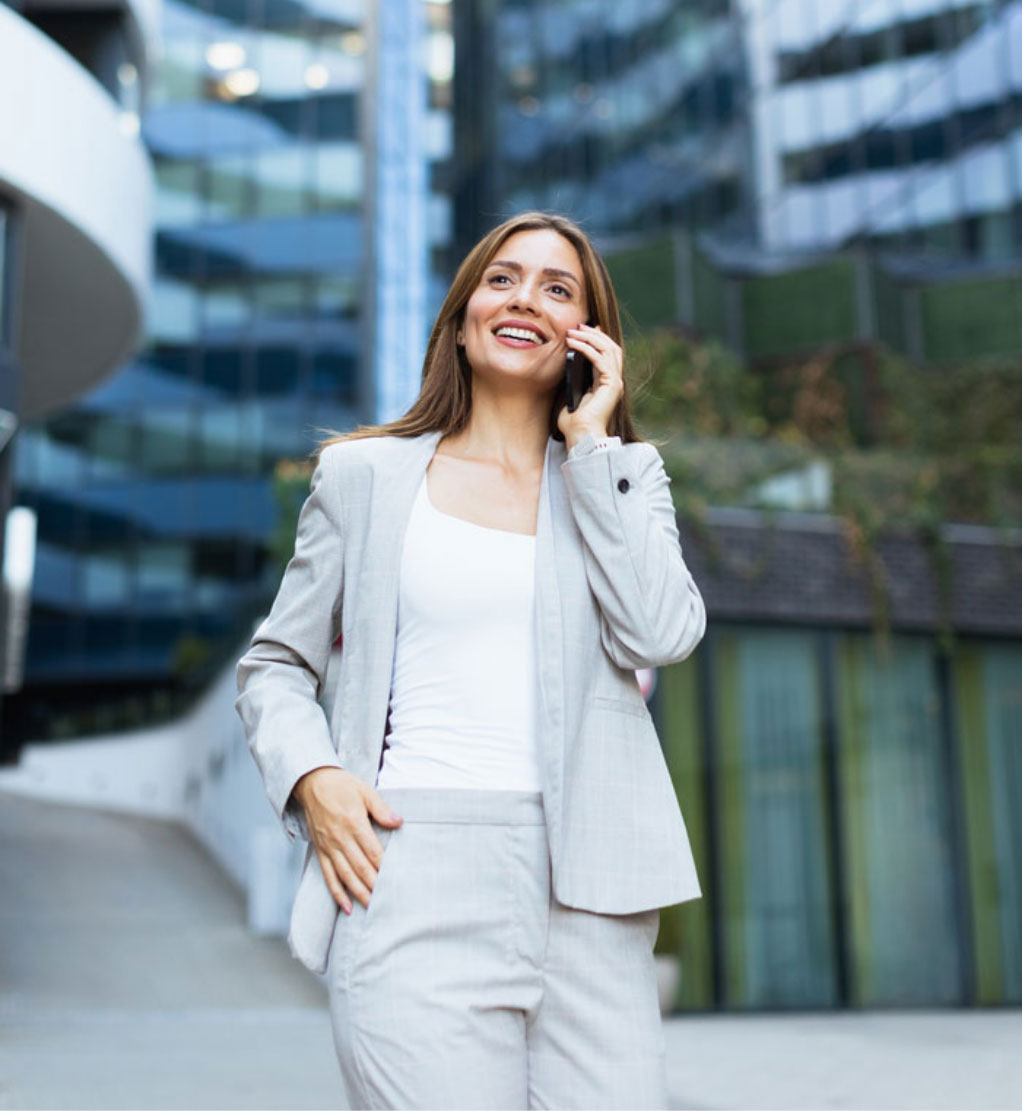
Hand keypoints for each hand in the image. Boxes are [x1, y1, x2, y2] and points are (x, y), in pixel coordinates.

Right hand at [292, 767, 402, 914]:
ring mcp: (329, 847)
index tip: (395, 879)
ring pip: (345, 876)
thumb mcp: (365, 790)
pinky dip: (337, 893)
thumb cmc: (341, 785)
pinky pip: (328, 876)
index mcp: (353, 822)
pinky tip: (347, 907)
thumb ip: (381, 809)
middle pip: (360, 867)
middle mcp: (340, 838)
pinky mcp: (320, 851)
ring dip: (359, 893)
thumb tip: (398, 822)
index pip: (372, 851)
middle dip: (374, 885)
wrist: (312, 782)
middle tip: (388, 900)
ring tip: (372, 907)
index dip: (384, 867)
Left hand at [556, 322, 624, 447]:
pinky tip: (574, 343)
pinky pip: (600, 359)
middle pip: (611, 347)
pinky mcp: (611, 385)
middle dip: (594, 333)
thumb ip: (574, 379)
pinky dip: (587, 348)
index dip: (597, 338)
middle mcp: (615, 381)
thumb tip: (567, 362)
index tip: (582, 328)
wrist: (580, 436)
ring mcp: (615, 383)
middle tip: (577, 325)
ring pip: (608, 349)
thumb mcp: (571, 393)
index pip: (607, 353)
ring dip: (590, 337)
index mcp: (607, 383)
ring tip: (573, 331)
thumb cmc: (574, 422)